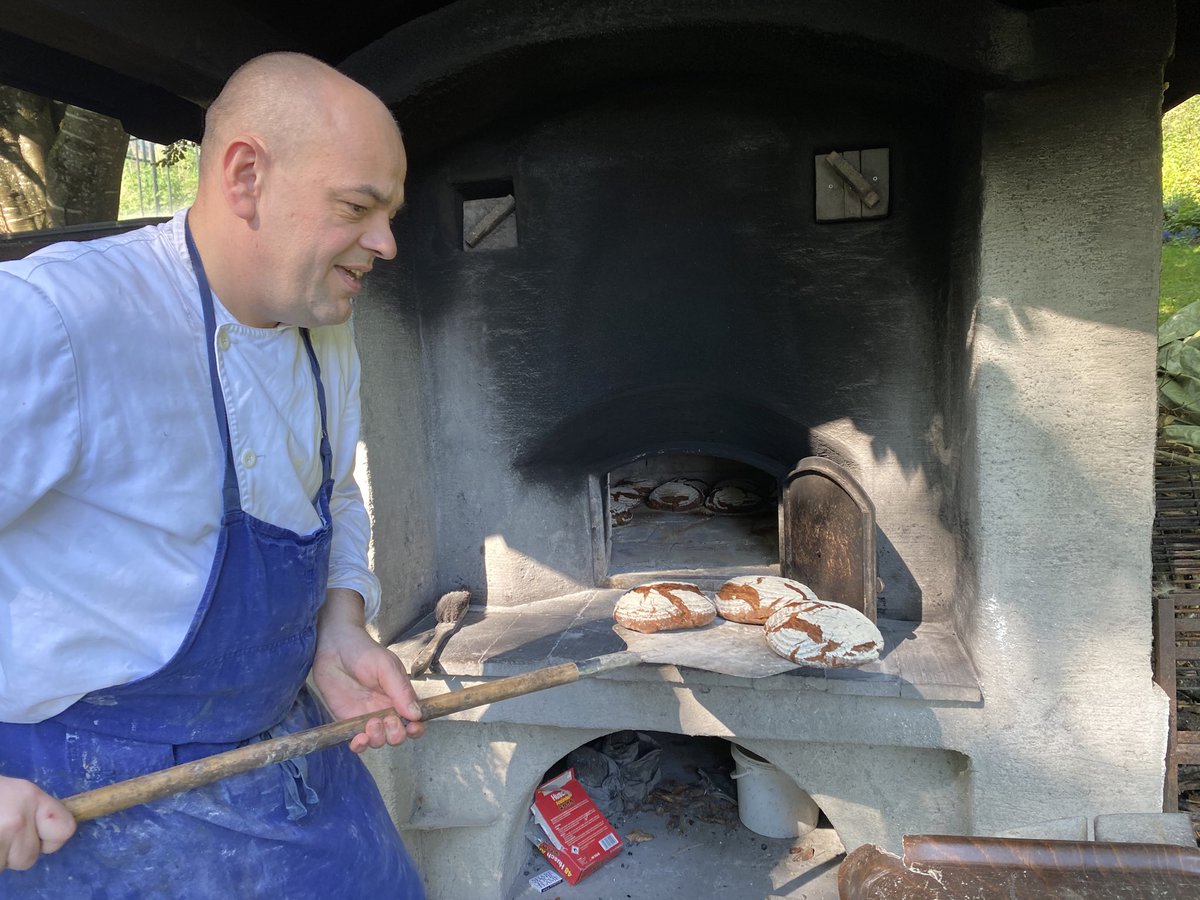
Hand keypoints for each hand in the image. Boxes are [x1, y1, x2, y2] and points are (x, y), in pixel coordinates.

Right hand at [0, 775, 75, 871]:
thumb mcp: (16, 793)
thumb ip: (34, 811)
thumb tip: (54, 834)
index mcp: (30, 797)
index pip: (65, 830)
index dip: (50, 839)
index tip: (36, 834)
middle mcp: (17, 819)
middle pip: (29, 857)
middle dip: (13, 851)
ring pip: (6, 866)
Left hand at [312, 588, 424, 752]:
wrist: (334, 646)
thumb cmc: (364, 652)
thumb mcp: (387, 666)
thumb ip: (401, 690)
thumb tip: (417, 714)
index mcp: (400, 697)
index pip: (414, 720)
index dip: (416, 728)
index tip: (412, 727)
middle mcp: (385, 710)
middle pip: (398, 735)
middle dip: (396, 735)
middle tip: (389, 722)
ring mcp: (366, 717)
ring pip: (379, 741)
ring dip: (379, 739)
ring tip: (371, 723)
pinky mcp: (347, 721)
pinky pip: (356, 741)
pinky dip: (360, 746)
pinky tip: (359, 739)